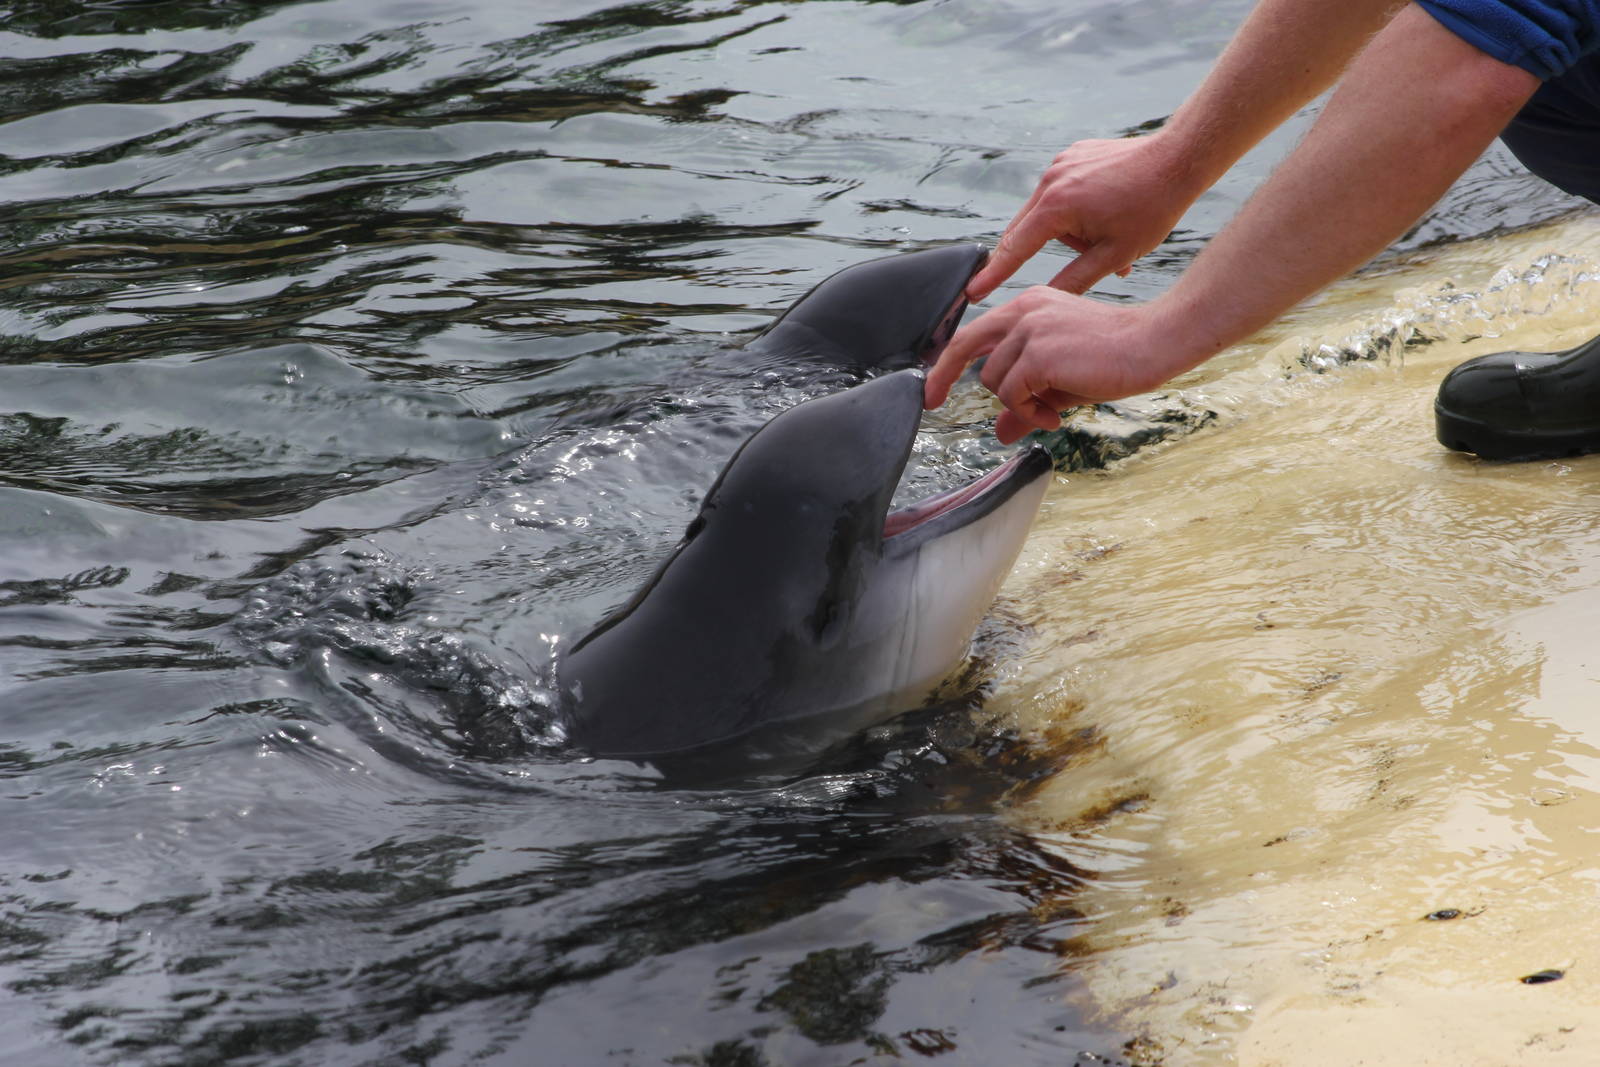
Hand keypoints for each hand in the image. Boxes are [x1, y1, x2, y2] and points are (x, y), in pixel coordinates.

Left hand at [924, 288, 1186, 444]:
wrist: (1151, 344)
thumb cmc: (1113, 359)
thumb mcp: (1059, 383)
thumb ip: (1026, 402)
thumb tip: (1002, 433)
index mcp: (1028, 306)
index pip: (974, 331)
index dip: (948, 360)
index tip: (933, 388)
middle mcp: (1024, 310)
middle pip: (964, 345)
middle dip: (941, 376)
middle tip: (932, 402)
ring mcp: (1030, 329)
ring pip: (993, 380)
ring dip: (1017, 405)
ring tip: (1049, 412)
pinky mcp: (1039, 353)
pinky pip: (1013, 395)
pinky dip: (1029, 413)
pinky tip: (1055, 416)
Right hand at [967, 133, 1199, 301]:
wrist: (1179, 157)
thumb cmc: (1152, 208)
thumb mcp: (1114, 255)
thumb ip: (1073, 280)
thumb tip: (1044, 300)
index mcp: (1056, 206)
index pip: (1015, 249)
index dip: (994, 276)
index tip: (973, 293)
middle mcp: (1050, 181)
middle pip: (1028, 229)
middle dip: (1053, 248)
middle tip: (1092, 252)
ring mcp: (1060, 163)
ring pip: (1048, 211)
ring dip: (1070, 229)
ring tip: (1113, 232)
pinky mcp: (1072, 154)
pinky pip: (1062, 190)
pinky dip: (1077, 207)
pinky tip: (1111, 207)